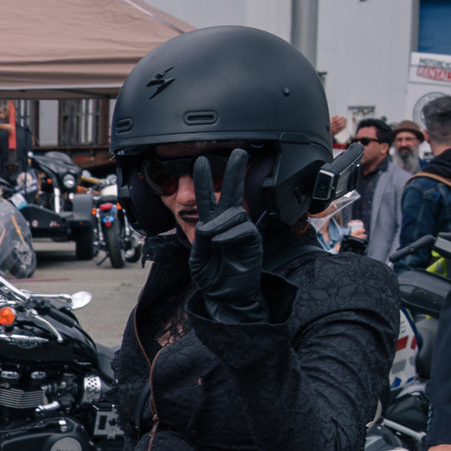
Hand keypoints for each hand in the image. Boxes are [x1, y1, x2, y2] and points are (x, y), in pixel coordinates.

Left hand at [187, 150, 266, 325]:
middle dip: (234, 172)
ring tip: (212, 240)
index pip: (207, 199)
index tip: (200, 163)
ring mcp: (241, 231)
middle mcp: (228, 224)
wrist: (226, 297)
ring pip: (233, 213)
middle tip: (239, 152)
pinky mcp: (252, 240)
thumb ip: (200, 240)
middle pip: (231, 192)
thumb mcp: (197, 259)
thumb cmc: (212, 278)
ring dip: (219, 224)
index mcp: (211, 226)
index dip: (204, 181)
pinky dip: (228, 235)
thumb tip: (207, 225)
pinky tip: (222, 243)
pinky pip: (242, 228)